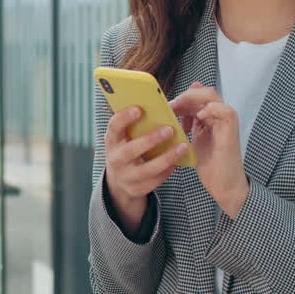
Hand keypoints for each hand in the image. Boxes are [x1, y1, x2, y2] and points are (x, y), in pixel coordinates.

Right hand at [103, 105, 189, 233]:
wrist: (120, 180)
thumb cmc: (128, 149)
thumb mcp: (125, 137)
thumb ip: (137, 123)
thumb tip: (160, 104)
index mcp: (112, 141)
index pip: (114, 127)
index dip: (125, 117)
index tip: (140, 108)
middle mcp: (115, 159)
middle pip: (130, 150)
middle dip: (150, 139)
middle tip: (169, 129)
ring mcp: (125, 176)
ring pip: (147, 169)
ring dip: (167, 157)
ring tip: (182, 147)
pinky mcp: (137, 189)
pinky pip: (156, 180)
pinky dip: (169, 170)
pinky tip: (179, 161)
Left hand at [170, 82, 249, 218]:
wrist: (224, 184)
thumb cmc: (209, 165)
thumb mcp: (191, 141)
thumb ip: (186, 125)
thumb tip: (173, 111)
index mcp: (211, 117)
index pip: (197, 95)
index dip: (181, 97)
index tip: (167, 106)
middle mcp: (220, 116)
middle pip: (203, 92)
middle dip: (184, 97)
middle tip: (169, 106)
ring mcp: (226, 122)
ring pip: (211, 97)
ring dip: (191, 100)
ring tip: (176, 110)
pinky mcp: (231, 130)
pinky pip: (224, 111)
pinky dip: (210, 110)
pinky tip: (198, 117)